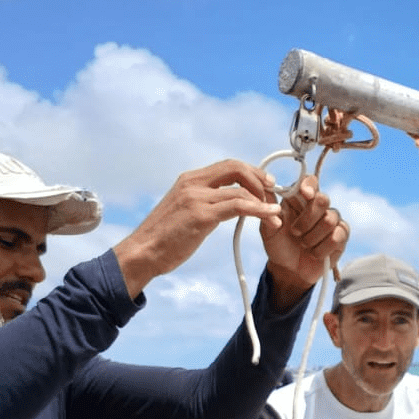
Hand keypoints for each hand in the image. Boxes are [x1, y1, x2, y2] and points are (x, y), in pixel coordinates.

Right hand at [114, 161, 280, 298]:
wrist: (143, 252)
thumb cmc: (164, 237)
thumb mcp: (185, 210)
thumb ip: (205, 202)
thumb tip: (228, 203)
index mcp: (189, 180)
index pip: (228, 165)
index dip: (251, 172)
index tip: (265, 185)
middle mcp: (193, 183)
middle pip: (236, 167)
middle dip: (260, 179)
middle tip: (274, 194)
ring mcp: (196, 197)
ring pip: (241, 189)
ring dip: (264, 201)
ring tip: (276, 215)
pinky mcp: (201, 215)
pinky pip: (238, 206)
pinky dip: (259, 210)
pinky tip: (269, 217)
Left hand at [262, 175, 348, 307]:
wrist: (289, 270)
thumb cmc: (279, 246)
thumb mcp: (268, 229)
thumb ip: (267, 209)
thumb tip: (264, 188)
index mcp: (299, 199)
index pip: (311, 181)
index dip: (310, 185)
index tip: (304, 193)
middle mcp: (318, 206)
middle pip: (322, 199)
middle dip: (307, 219)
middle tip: (295, 232)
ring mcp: (332, 220)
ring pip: (329, 220)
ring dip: (312, 237)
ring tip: (304, 244)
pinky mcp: (341, 235)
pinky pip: (337, 237)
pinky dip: (322, 248)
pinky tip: (315, 253)